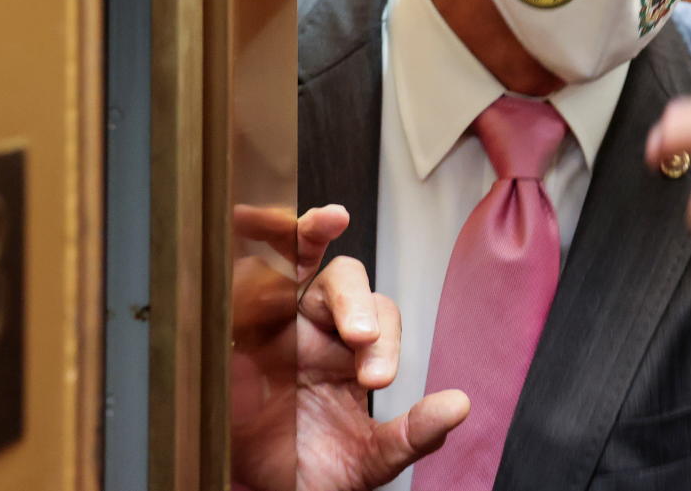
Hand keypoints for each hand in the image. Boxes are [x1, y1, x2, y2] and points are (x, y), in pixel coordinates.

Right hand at [230, 205, 469, 489]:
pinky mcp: (231, 339)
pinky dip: (248, 260)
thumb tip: (459, 405)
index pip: (379, 315)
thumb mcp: (370, 459)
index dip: (385, 338)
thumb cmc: (315, 472)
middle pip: (341, 278)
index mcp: (352, 352)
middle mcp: (315, 329)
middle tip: (360, 339)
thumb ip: (413, 434)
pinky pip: (237, 288)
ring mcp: (272, 328)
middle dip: (352, 298)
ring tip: (321, 224)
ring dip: (306, 237)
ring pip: (291, 262)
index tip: (377, 380)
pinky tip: (249, 241)